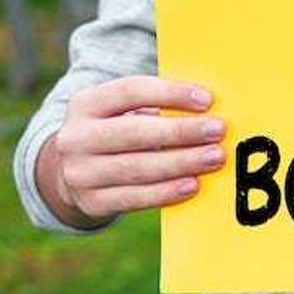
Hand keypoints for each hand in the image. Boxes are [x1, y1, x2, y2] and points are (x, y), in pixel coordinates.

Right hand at [37, 76, 226, 227]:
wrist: (75, 174)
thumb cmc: (117, 133)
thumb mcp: (122, 112)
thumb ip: (157, 106)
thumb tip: (207, 108)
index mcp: (86, 104)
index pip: (130, 91)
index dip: (170, 93)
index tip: (207, 99)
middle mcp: (76, 138)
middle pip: (135, 132)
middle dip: (181, 131)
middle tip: (218, 130)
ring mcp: (80, 173)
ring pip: (137, 168)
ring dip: (181, 162)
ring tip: (214, 157)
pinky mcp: (91, 202)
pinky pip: (135, 198)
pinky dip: (166, 192)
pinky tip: (193, 184)